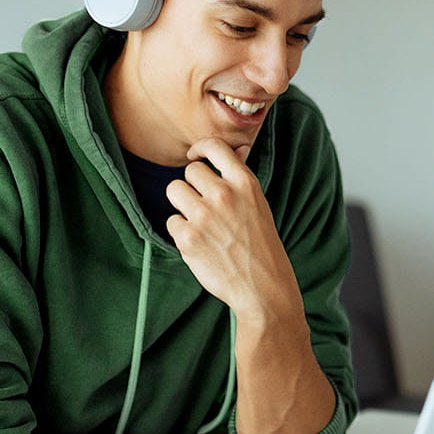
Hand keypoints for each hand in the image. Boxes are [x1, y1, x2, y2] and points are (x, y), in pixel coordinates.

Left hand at [164, 138, 302, 320]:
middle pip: (190, 171)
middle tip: (205, 207)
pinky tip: (199, 243)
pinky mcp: (187, 238)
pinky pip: (171, 221)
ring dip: (182, 205)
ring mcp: (204, 216)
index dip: (200, 149)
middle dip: (193, 186)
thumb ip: (241, 177)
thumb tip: (238, 148)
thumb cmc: (261, 245)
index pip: (214, 147)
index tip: (195, 157)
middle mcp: (223, 195)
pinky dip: (181, 232)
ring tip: (200, 223)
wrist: (262, 287)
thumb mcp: (258, 204)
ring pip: (174, 190)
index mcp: (244, 183)